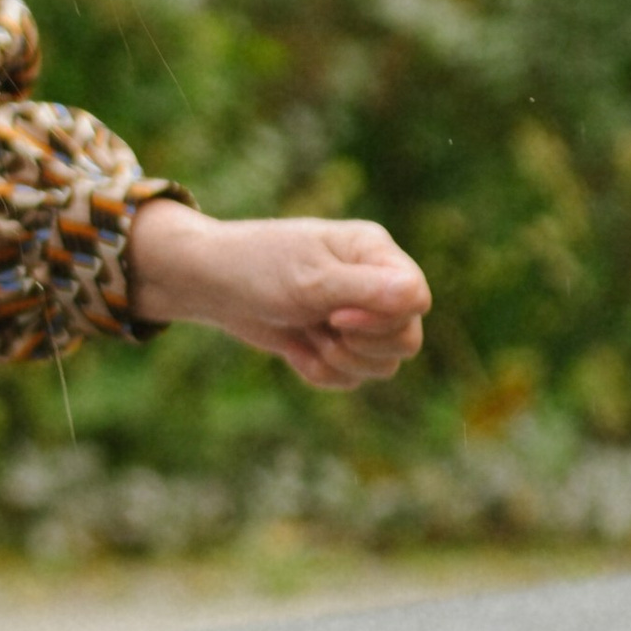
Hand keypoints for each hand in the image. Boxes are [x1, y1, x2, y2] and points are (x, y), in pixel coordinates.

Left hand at [125, 199, 427, 389]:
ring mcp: (357, 316)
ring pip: (382, 365)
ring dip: (341, 362)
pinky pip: (351, 378)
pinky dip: (322, 372)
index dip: (383, 320)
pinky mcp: (337, 343)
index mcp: (375, 253)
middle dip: (362, 348)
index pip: (416, 300)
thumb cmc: (257, 268)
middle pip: (406, 340)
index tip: (337, 318)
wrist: (212, 284)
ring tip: (306, 336)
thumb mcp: (309, 279)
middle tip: (324, 329)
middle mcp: (374, 283)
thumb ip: (365, 290)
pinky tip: (295, 350)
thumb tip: (419, 298)